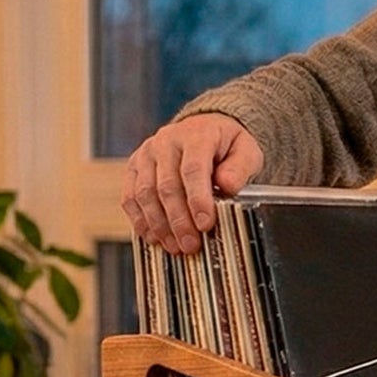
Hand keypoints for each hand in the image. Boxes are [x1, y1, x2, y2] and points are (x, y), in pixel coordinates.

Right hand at [121, 114, 263, 251]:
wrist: (203, 130)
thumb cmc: (226, 146)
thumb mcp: (246, 151)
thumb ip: (240, 168)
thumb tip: (228, 185)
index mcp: (196, 135)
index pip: (193, 169)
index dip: (198, 200)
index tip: (205, 225)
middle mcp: (166, 142)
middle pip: (166, 185)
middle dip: (179, 220)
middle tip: (191, 245)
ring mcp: (146, 154)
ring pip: (144, 193)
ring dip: (159, 225)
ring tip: (175, 246)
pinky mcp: (134, 168)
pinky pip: (130, 197)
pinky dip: (140, 221)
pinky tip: (154, 238)